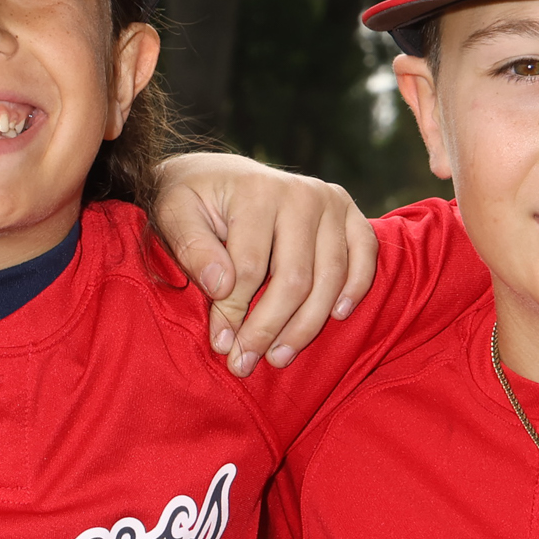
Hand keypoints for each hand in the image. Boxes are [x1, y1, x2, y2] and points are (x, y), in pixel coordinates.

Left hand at [150, 153, 377, 376]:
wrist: (218, 175)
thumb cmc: (192, 199)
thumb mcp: (173, 214)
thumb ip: (192, 249)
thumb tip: (222, 287)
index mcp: (256, 192)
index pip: (249, 270)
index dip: (233, 315)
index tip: (220, 346)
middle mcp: (301, 193)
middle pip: (294, 280)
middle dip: (268, 330)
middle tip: (246, 364)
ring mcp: (330, 201)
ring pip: (329, 278)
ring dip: (306, 326)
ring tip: (279, 357)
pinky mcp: (348, 212)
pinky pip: (365, 254)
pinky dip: (356, 287)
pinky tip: (337, 316)